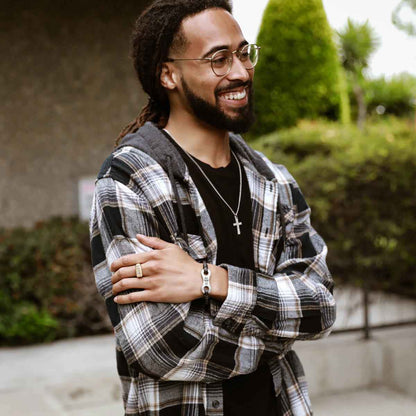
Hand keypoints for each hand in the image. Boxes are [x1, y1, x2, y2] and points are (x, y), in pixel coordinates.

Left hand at [110, 234, 227, 303]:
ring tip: (114, 289)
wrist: (198, 279)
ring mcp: (152, 282)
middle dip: (114, 276)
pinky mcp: (155, 295)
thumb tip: (138, 236)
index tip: (112, 267)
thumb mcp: (171, 247)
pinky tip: (118, 299)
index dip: (116, 264)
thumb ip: (153, 242)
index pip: (127, 259)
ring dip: (116, 287)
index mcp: (153, 256)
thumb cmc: (186, 263)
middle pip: (124, 272)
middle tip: (112, 279)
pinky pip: (134, 297)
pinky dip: (123, 299)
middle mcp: (151, 268)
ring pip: (126, 284)